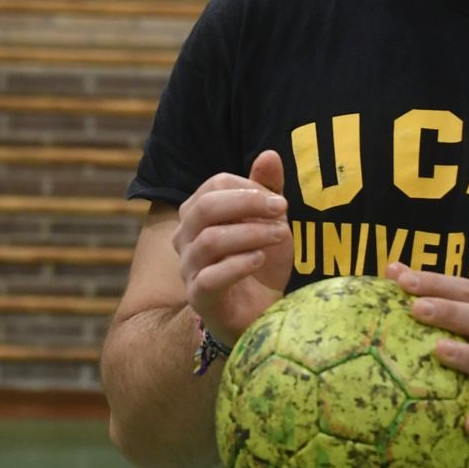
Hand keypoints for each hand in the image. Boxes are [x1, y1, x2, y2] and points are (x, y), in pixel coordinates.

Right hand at [174, 150, 292, 345]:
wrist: (257, 313)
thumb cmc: (259, 263)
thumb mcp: (270, 223)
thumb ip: (267, 190)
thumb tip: (270, 154)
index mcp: (198, 213)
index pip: (214, 185)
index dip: (248, 188)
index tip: (280, 200)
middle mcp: (185, 237)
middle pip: (205, 208)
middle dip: (248, 204)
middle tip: (282, 210)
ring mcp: (188, 268)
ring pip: (210, 241)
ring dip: (250, 234)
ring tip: (280, 236)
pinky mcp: (199, 297)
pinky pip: (211, 277)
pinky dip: (238, 264)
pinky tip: (260, 259)